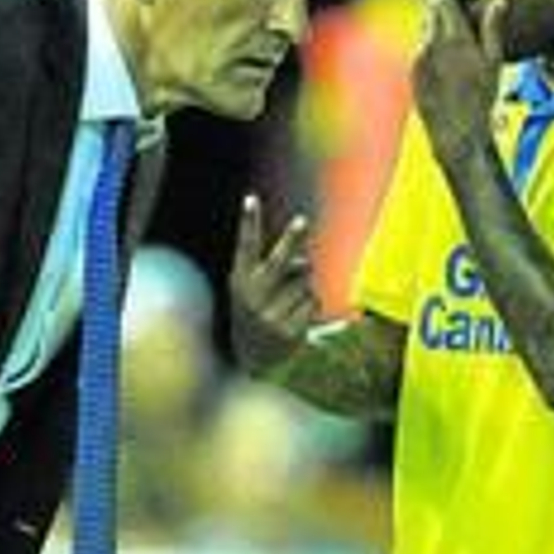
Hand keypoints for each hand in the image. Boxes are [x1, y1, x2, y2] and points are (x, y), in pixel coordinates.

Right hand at [229, 194, 319, 378]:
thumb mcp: (255, 287)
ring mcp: (270, 314)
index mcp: (241, 279)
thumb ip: (276, 268)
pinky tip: (295, 317)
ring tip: (288, 303)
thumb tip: (305, 262)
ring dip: (304, 287)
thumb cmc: (257, 308)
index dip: (249, 222)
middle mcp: (253, 296)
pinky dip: (309, 305)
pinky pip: (312, 301)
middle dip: (291, 239)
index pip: (246, 245)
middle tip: (302, 220)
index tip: (251, 199)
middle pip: (279, 261)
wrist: (253, 355)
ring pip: (304, 282)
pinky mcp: (289, 330)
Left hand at [413, 0, 506, 164]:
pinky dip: (430, 47)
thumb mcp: (493, 61)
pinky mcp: (412, 71)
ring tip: (456, 41)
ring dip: (436, 28)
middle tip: (459, 13)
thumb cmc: (482, 97)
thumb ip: (492, 28)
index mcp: (453, 37)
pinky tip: (447, 61)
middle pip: (430, 10)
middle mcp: (430, 44)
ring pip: (424, 29)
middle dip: (442, 7)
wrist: (456, 132)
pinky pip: (420, 49)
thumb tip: (498, 0)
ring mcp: (418, 57)